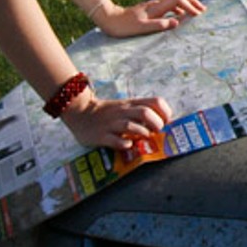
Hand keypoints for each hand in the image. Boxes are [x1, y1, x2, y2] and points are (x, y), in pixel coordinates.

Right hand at [60, 92, 174, 149]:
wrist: (80, 112)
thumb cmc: (108, 113)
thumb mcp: (126, 108)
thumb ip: (141, 112)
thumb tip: (164, 124)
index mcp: (132, 104)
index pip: (156, 102)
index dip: (166, 112)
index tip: (166, 123)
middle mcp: (123, 112)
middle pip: (146, 113)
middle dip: (156, 124)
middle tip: (156, 132)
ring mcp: (112, 123)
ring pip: (131, 125)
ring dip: (142, 133)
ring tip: (144, 137)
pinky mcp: (101, 135)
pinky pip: (115, 140)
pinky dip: (124, 143)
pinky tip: (127, 145)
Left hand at [94, 0, 206, 37]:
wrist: (110, 19)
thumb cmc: (124, 26)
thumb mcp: (142, 28)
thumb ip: (160, 25)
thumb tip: (178, 22)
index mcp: (157, 7)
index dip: (190, 5)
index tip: (198, 15)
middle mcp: (157, 3)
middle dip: (193, 0)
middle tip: (203, 10)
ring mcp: (155, 5)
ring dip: (187, 3)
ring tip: (195, 13)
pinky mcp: (152, 9)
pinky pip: (170, 4)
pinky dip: (179, 8)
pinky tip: (180, 16)